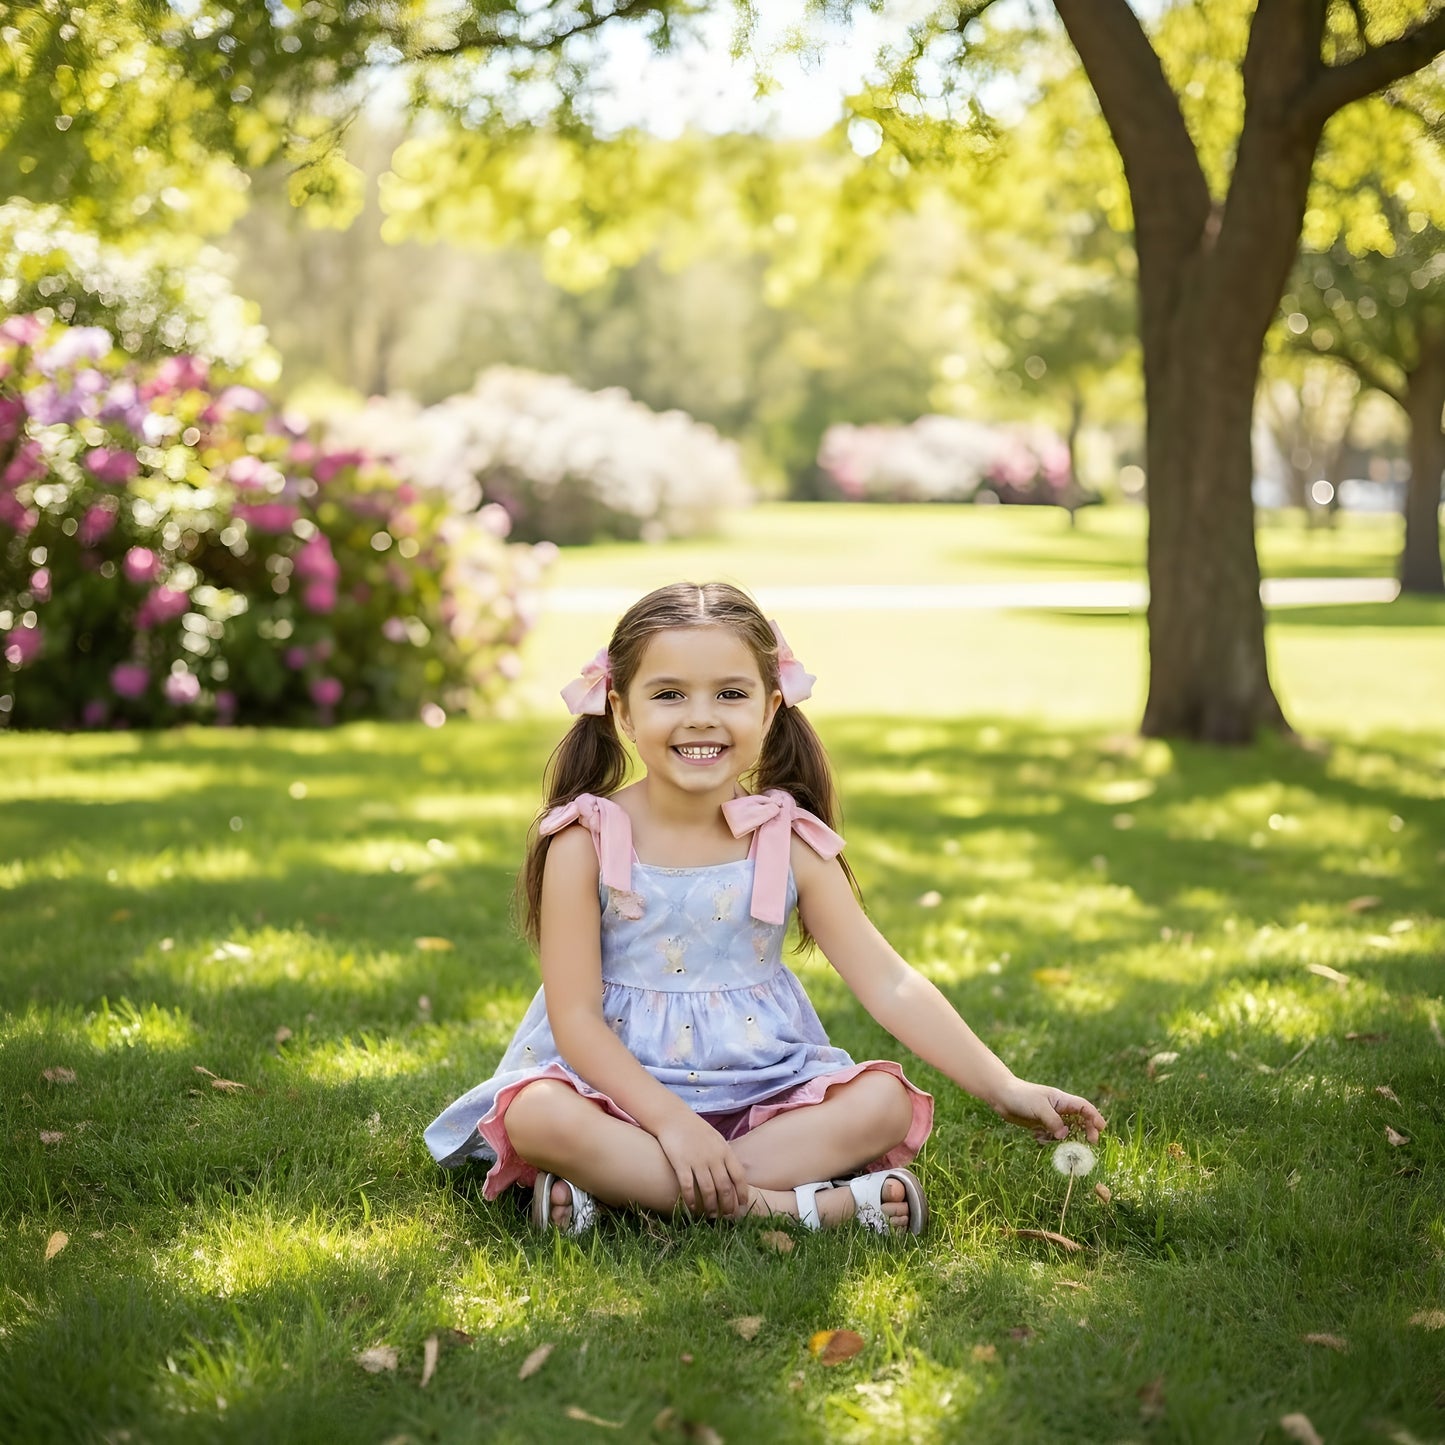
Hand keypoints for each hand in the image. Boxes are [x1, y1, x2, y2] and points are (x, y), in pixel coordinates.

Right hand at [655, 1111, 750, 1219]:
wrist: (673, 1117)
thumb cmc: (695, 1129)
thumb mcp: (716, 1138)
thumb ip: (725, 1155)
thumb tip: (734, 1174)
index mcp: (724, 1150)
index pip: (739, 1176)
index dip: (742, 1193)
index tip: (742, 1205)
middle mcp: (713, 1157)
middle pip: (725, 1187)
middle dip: (727, 1205)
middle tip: (727, 1216)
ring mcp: (697, 1161)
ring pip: (708, 1190)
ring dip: (710, 1206)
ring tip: (710, 1216)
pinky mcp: (681, 1163)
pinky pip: (688, 1187)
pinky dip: (691, 1200)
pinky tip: (691, 1209)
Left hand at [992, 1076, 1106, 1143]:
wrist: (1001, 1096)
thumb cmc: (1021, 1097)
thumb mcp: (1039, 1107)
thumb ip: (1053, 1121)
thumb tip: (1064, 1136)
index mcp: (1061, 1100)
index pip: (1083, 1107)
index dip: (1094, 1117)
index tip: (1101, 1129)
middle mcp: (1058, 1109)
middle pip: (1079, 1120)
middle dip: (1086, 1130)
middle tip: (1091, 1143)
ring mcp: (1050, 1117)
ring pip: (1066, 1130)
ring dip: (1067, 1139)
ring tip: (1062, 1145)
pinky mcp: (1040, 1125)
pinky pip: (1051, 1136)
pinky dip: (1049, 1141)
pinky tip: (1038, 1138)